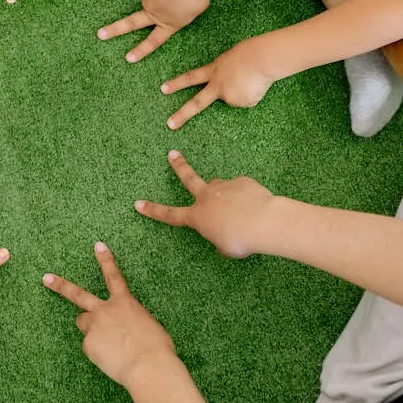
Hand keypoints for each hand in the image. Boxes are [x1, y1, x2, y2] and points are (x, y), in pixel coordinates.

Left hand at [43, 242, 175, 386]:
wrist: (148, 365)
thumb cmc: (157, 348)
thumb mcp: (149, 327)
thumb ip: (131, 322)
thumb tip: (124, 329)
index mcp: (125, 303)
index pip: (114, 276)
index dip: (105, 260)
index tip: (98, 245)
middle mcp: (105, 310)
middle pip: (78, 294)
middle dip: (60, 285)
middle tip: (46, 278)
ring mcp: (94, 326)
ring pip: (83, 323)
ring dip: (90, 328)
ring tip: (108, 343)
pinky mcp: (88, 344)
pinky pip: (90, 348)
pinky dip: (99, 353)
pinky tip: (111, 359)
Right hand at [97, 0, 208, 62]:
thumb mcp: (197, 9)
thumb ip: (186, 10)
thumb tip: (179, 5)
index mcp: (169, 25)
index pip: (153, 42)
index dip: (141, 50)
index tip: (128, 58)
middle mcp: (154, 15)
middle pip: (130, 24)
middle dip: (114, 30)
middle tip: (100, 34)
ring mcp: (148, 1)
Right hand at [134, 151, 276, 258]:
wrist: (263, 221)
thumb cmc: (241, 239)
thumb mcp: (226, 248)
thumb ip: (219, 240)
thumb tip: (222, 236)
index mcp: (198, 216)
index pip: (169, 214)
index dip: (152, 210)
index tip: (138, 203)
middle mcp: (207, 197)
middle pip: (189, 178)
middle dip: (179, 166)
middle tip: (172, 154)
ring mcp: (224, 187)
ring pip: (219, 186)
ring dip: (224, 194)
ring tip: (239, 208)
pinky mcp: (242, 182)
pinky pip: (241, 190)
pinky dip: (246, 198)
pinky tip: (256, 207)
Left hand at [161, 38, 277, 128]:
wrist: (261, 59)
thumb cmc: (250, 52)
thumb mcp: (231, 59)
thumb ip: (225, 73)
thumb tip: (232, 86)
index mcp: (214, 71)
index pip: (191, 78)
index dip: (177, 84)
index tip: (163, 89)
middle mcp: (218, 86)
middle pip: (197, 103)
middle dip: (182, 114)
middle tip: (169, 125)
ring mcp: (228, 96)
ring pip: (236, 99)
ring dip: (245, 90)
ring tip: (252, 78)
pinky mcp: (242, 103)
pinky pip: (248, 100)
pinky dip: (253, 94)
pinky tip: (257, 85)